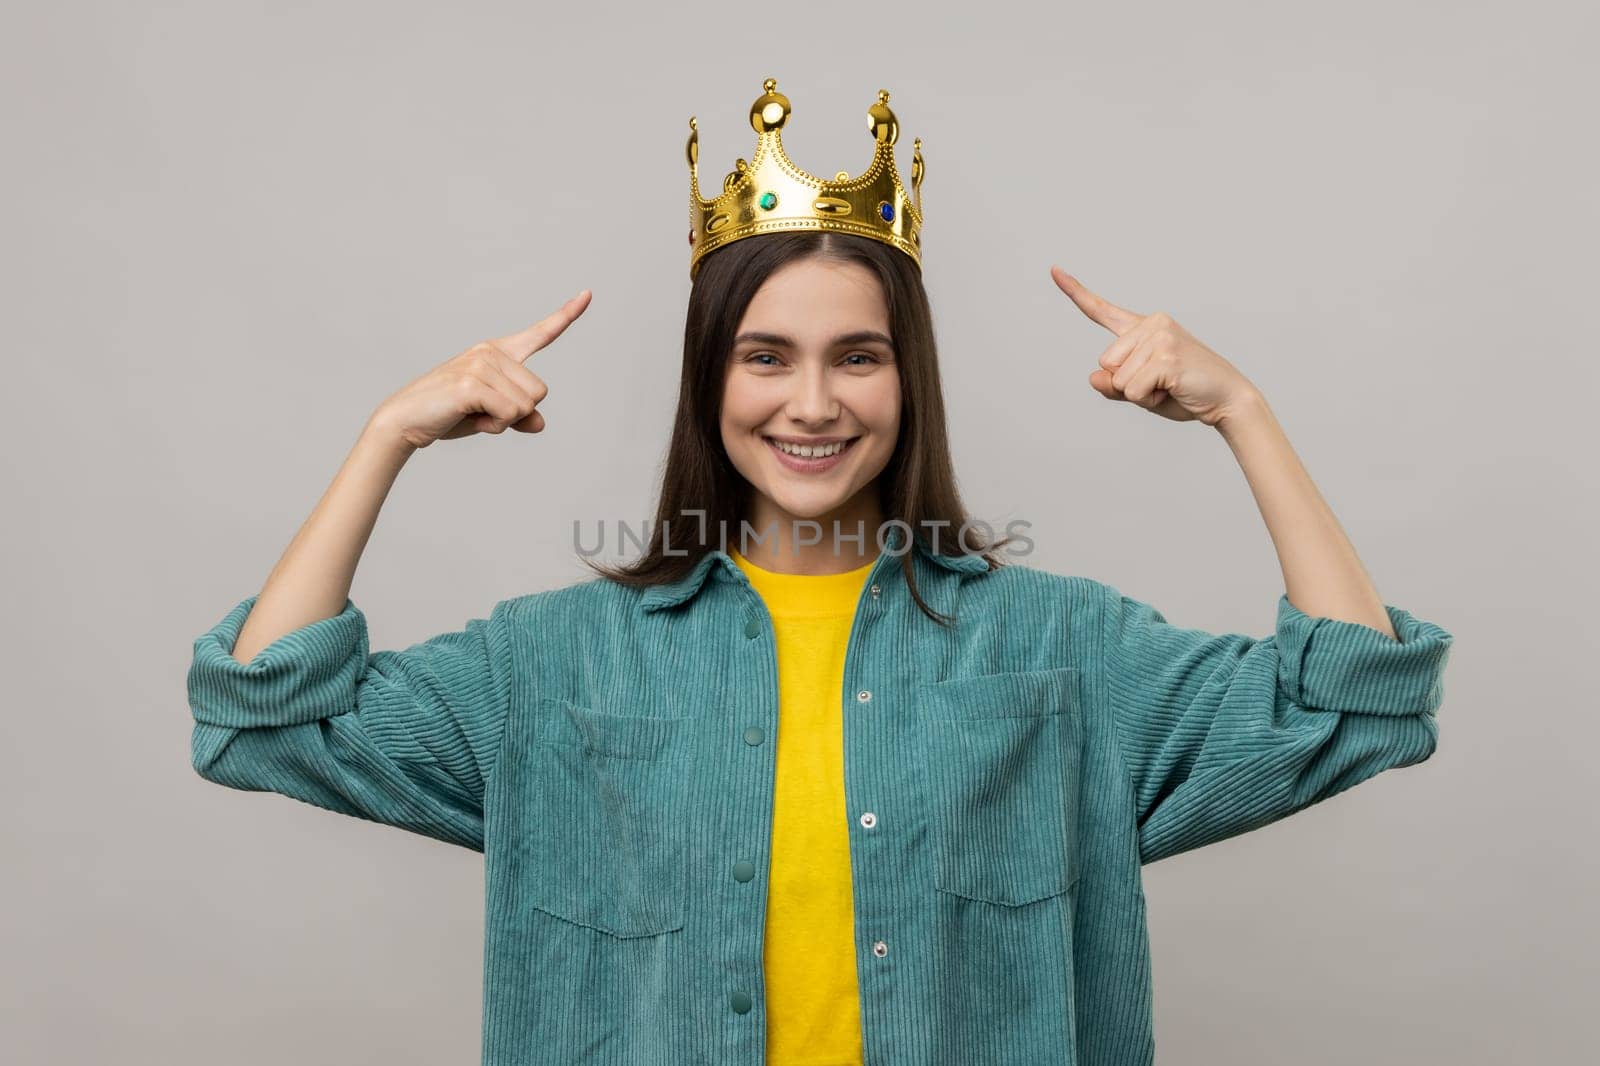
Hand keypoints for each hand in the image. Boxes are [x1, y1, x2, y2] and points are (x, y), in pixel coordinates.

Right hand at [370, 290, 591, 449]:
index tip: (588, 294)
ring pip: (527, 405)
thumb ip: (519, 416)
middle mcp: (491, 352)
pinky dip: (494, 426)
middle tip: (483, 412)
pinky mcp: (472, 382)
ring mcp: (481, 364)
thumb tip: (540, 423)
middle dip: (517, 413)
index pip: (540, 333)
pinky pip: (510, 414)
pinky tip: (470, 418)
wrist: (405, 421)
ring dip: (504, 421)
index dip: (567, 315)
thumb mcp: (491, 415)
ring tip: (473, 413)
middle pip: (540, 391)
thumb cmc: (448, 414)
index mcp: (497, 353)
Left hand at [1051, 267, 1258, 426]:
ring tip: (1170, 385)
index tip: (1054, 270)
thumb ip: (1115, 386)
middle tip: (1162, 382)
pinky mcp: (1166, 354)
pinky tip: (1173, 389)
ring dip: (1140, 393)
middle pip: (1105, 363)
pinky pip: (1132, 389)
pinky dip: (1148, 399)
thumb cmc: (1185, 393)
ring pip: (1118, 379)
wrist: (1226, 400)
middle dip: (1128, 384)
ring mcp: (1160, 336)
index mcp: (1143, 328)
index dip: (1075, 292)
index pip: (1101, 310)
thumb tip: (1094, 377)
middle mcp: (1151, 324)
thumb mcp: (1141, 391)